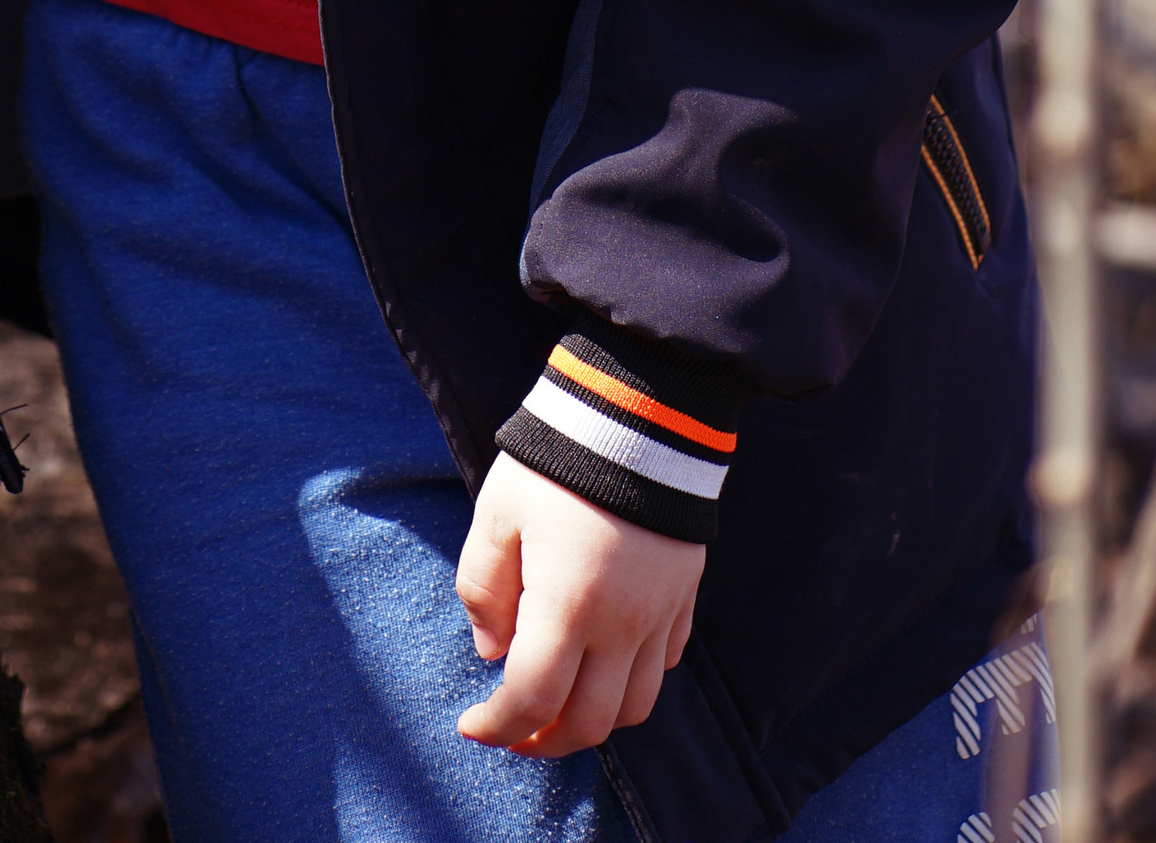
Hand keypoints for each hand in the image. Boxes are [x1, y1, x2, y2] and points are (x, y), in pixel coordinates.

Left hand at [455, 452, 702, 756]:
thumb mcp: (496, 515)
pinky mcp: (683, 596)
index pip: (532, 700)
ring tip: (558, 707)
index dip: (498, 727)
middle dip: (545, 740)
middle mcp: (622, 625)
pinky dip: (631, 682)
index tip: (472, 726)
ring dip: (592, 722)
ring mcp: (660, 614)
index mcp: (568, 608)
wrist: (636, 415)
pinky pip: (663, 665)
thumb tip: (493, 652)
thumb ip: (483, 589)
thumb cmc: (554, 462)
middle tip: (513, 731)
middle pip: (589, 723)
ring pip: (635, 706)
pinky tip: (604, 661)